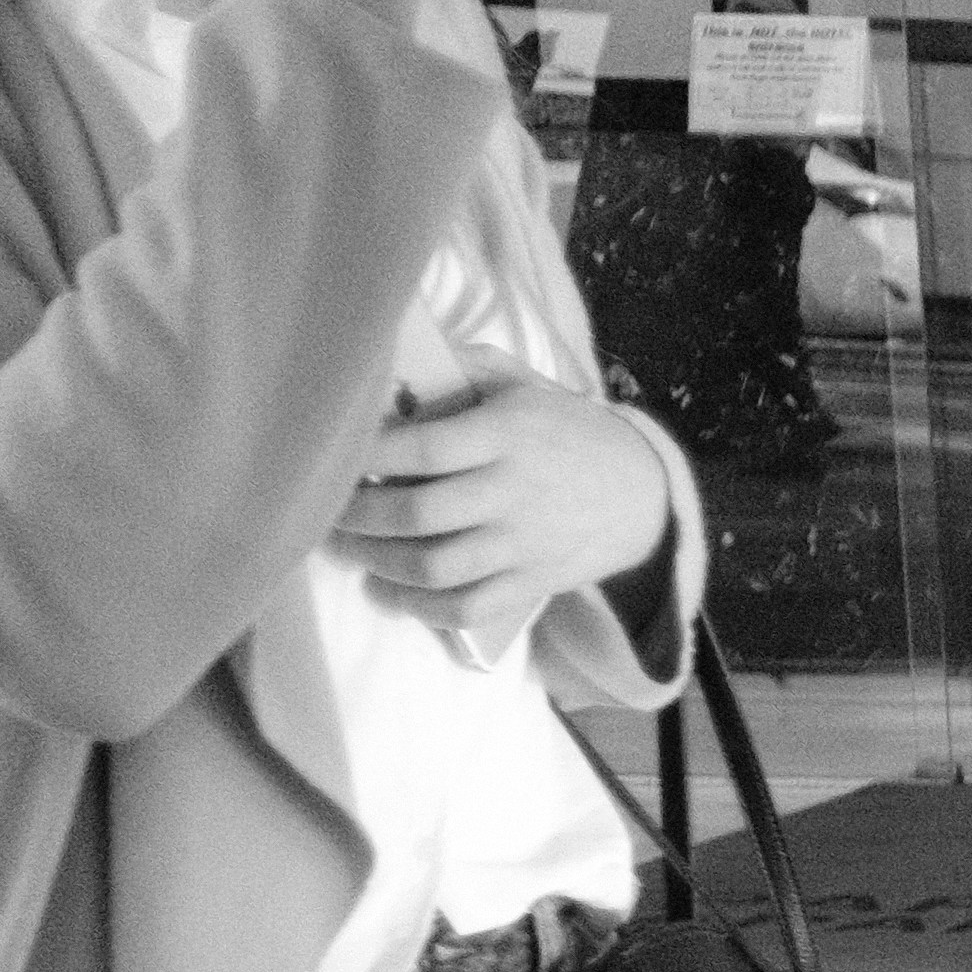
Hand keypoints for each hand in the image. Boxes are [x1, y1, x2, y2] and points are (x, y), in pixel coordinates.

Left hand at [331, 363, 672, 654]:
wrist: (644, 495)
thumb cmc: (569, 433)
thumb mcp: (527, 385)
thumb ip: (468, 367)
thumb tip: (400, 363)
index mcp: (506, 435)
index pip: (422, 446)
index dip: (367, 454)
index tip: (334, 455)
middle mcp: (512, 492)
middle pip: (416, 513)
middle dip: (357, 515)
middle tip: (328, 509)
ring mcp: (523, 544)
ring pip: (434, 566)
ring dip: (378, 562)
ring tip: (350, 550)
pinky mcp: (533, 582)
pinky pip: (468, 607)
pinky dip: (420, 608)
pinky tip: (391, 593)